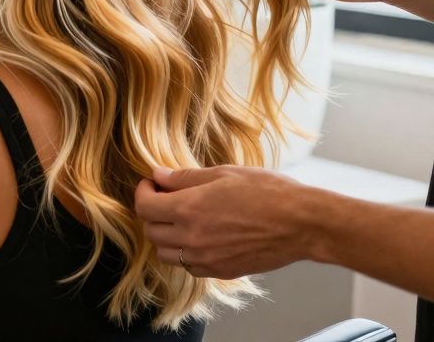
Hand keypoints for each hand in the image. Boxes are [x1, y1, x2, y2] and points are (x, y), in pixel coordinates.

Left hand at [134, 166, 317, 279]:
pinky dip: (185, 253)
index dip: (143, 192)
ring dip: (165, 236)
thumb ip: (185, 177)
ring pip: (165, 253)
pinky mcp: (221, 271)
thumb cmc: (268, 192)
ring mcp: (206, 259)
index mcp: (188, 209)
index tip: (152, 184)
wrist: (303, 224)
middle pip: (150, 231)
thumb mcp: (223, 174)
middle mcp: (192, 238)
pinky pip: (188, 267)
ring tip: (181, 219)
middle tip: (165, 198)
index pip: (144, 207)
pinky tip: (199, 237)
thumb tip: (158, 176)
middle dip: (152, 212)